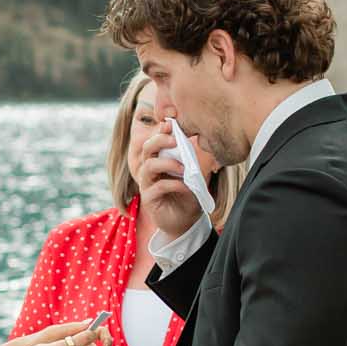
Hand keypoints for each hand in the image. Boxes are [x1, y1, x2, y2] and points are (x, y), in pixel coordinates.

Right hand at [135, 120, 203, 237]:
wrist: (186, 221)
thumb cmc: (189, 196)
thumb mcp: (195, 175)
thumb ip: (193, 160)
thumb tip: (200, 141)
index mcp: (159, 160)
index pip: (156, 140)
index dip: (161, 131)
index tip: (172, 124)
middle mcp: (150, 170)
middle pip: (147, 148)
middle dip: (160, 140)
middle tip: (176, 140)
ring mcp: (147, 184)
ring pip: (149, 166)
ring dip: (167, 163)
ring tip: (183, 168)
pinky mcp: (149, 199)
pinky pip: (158, 186)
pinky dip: (174, 184)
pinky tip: (186, 186)